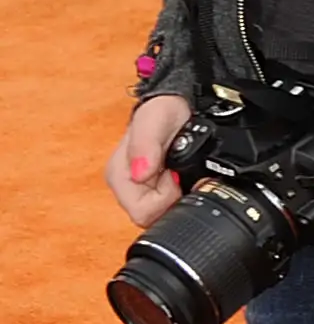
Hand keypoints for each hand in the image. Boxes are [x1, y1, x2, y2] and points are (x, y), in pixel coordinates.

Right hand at [106, 94, 193, 227]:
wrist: (172, 107)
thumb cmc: (159, 112)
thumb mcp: (153, 122)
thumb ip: (145, 146)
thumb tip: (141, 173)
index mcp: (120, 178)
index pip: (142, 213)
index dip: (164, 199)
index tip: (174, 177)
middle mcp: (127, 187)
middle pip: (153, 216)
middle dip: (171, 198)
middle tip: (179, 173)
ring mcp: (140, 190)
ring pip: (161, 212)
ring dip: (176, 195)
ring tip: (181, 171)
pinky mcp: (153, 188)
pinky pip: (168, 203)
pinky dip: (180, 192)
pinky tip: (183, 176)